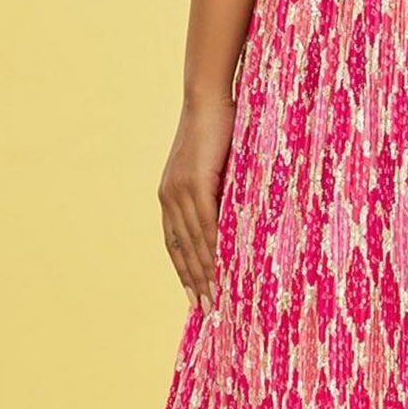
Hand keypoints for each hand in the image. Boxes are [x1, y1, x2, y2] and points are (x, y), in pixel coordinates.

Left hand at [159, 92, 234, 311]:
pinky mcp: (194, 182)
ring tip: (216, 297)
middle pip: (181, 248)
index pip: (175, 243)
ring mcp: (179, 190)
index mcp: (170, 195)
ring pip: (193, 241)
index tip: (194, 297)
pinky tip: (223, 267)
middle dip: (194, 281)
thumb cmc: (219, 128)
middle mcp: (169, 196)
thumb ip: (221, 194)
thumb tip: (238, 218)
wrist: (208, 98)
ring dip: (205, 272)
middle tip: (207, 310)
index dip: (184, 272)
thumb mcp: (217, 168)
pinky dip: (214, 248)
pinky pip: (205, 223)